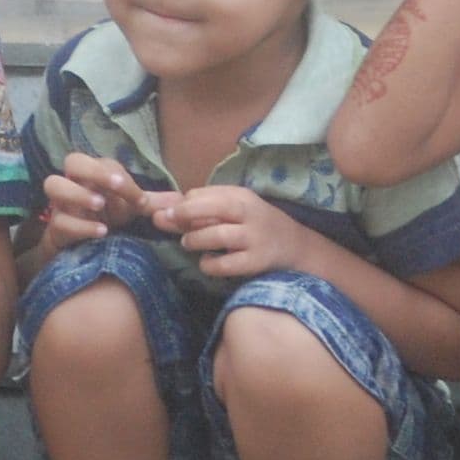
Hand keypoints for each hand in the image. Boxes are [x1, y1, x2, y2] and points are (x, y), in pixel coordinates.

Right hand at [39, 152, 160, 246]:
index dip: (121, 178)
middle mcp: (73, 182)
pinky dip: (80, 226)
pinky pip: (59, 221)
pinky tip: (101, 232)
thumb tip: (181, 199)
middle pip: (72, 160)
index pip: (104, 164)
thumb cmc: (106, 217)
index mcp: (92, 172)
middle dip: (94, 171)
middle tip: (116, 186)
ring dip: (78, 193)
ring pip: (53, 184)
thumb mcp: (129, 208)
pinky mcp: (55, 227)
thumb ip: (150, 202)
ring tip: (100, 206)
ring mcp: (61, 203)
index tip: (141, 201)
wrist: (81, 246)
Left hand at [152, 186, 317, 280]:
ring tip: (189, 243)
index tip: (169, 213)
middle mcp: (248, 214)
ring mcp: (254, 238)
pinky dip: (210, 264)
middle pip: (212, 207)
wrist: (295, 247)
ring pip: (217, 236)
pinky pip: (225, 264)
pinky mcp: (255, 262)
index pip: (204, 194)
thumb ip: (203, 207)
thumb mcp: (235, 208)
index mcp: (240, 197)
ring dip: (195, 240)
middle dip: (184, 214)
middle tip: (168, 222)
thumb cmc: (255, 225)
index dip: (181, 204)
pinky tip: (208, 262)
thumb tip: (164, 211)